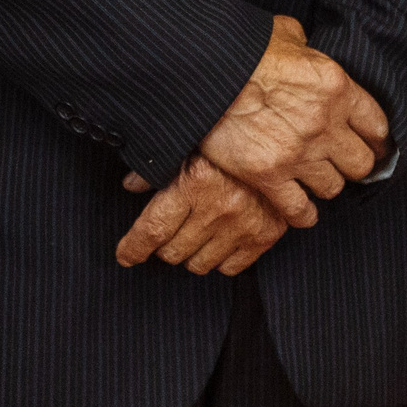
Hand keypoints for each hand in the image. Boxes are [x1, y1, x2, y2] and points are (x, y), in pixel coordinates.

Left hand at [114, 155, 287, 274]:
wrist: (281, 139)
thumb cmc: (230, 139)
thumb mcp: (190, 144)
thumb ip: (156, 167)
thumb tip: (130, 186)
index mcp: (195, 180)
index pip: (153, 229)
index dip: (133, 248)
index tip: (126, 255)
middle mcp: (218, 206)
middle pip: (172, 252)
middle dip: (163, 246)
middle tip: (167, 234)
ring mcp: (244, 224)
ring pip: (198, 264)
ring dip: (190, 254)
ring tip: (194, 235)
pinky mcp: (265, 235)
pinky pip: (229, 268)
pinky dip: (219, 260)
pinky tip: (218, 241)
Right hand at [196, 16, 387, 225]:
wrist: (208, 70)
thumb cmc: (245, 48)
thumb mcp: (288, 34)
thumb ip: (306, 48)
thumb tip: (303, 49)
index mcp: (337, 88)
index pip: (377, 125)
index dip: (376, 139)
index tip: (372, 146)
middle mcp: (325, 125)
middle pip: (361, 164)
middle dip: (352, 165)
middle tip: (342, 164)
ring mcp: (299, 154)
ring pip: (332, 188)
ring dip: (325, 185)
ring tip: (315, 181)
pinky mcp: (269, 175)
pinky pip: (299, 209)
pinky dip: (303, 214)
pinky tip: (303, 211)